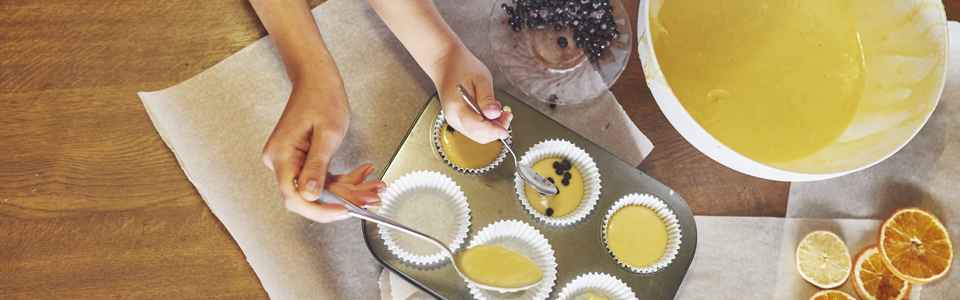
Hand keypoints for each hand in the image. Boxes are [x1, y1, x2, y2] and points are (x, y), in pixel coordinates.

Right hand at [261, 78, 384, 222]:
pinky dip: (345, 180)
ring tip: (374, 185)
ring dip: (349, 190)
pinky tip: (363, 174)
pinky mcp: (301, 161)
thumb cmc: (321, 96)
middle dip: (344, 199)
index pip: (295, 197)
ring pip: (321, 189)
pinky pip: (323, 179)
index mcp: (281, 155)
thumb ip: (318, 166)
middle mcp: (281, 161)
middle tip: (371, 197)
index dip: (320, 209)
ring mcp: (291, 162)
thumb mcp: (328, 133)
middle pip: (310, 196)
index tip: (345, 210)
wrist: (317, 78)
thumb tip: (310, 195)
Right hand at [432, 47, 512, 143]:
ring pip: (477, 134)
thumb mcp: (481, 79)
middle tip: (507, 114)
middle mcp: (453, 117)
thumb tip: (494, 115)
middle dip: (495, 130)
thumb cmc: (462, 67)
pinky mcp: (457, 119)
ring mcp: (454, 119)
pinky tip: (489, 111)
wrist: (445, 63)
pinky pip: (474, 128)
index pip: (476, 128)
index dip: (493, 132)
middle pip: (478, 135)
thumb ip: (487, 99)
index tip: (505, 130)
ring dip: (492, 127)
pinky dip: (485, 124)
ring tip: (498, 110)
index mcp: (457, 107)